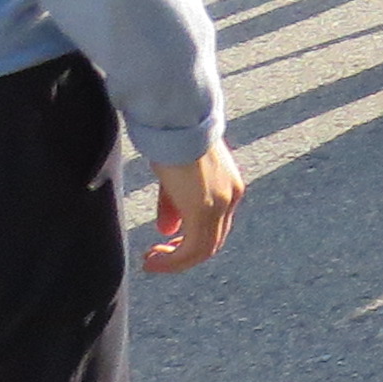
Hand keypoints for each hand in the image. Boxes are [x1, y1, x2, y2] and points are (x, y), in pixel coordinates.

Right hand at [142, 142, 243, 273]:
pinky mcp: (205, 209)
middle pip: (212, 240)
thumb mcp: (174, 177)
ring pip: (204, 249)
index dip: (189, 240)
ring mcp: (221, 204)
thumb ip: (174, 205)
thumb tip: (168, 231)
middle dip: (182, 254)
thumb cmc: (172, 140)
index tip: (164, 245)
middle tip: (155, 257)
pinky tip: (154, 259)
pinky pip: (194, 248)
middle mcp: (231, 197)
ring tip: (151, 261)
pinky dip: (174, 260)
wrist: (177, 120)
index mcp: (229, 186)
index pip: (214, 224)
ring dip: (176, 261)